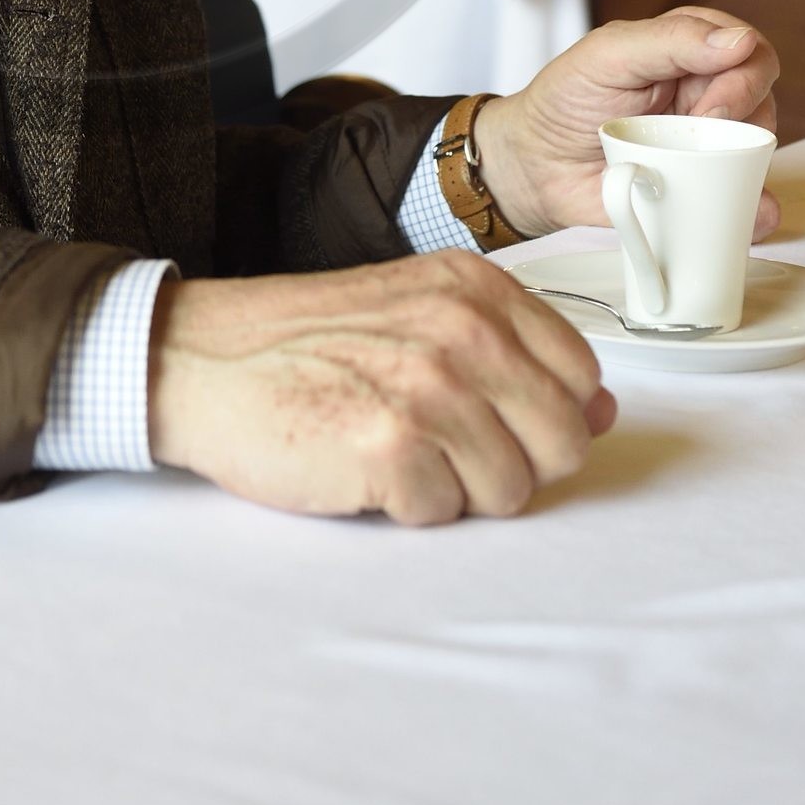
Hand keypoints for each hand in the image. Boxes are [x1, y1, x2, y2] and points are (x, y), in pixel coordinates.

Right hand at [147, 250, 614, 523]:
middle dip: (510, 462)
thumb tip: (603, 412)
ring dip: (454, 489)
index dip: (542, 416)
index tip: (491, 416)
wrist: (202, 357)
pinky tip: (360, 465)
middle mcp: (462, 329)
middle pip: (562, 443)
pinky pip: (444, 515)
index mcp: (475, 288)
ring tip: (392, 449)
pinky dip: (405, 507)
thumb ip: (512, 353)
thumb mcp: (418, 313)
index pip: (581, 378)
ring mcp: (429, 388)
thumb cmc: (305, 342)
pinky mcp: (390, 448)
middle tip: (437, 442)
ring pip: (510, 490)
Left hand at [473, 8, 780, 242]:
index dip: (743, 73)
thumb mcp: (606, 56)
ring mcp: (706, 141)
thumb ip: (670, 40)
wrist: (534, 166)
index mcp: (686, 50)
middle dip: (745, 111)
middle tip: (703, 127)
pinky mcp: (702, 186)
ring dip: (749, 157)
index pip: (747, 48)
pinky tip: (749, 210)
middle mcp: (704, 93)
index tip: (711, 102)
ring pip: (761, 143)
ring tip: (703, 167)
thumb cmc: (565, 100)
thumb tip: (738, 39)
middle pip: (763, 94)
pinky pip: (746, 195)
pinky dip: (756, 204)